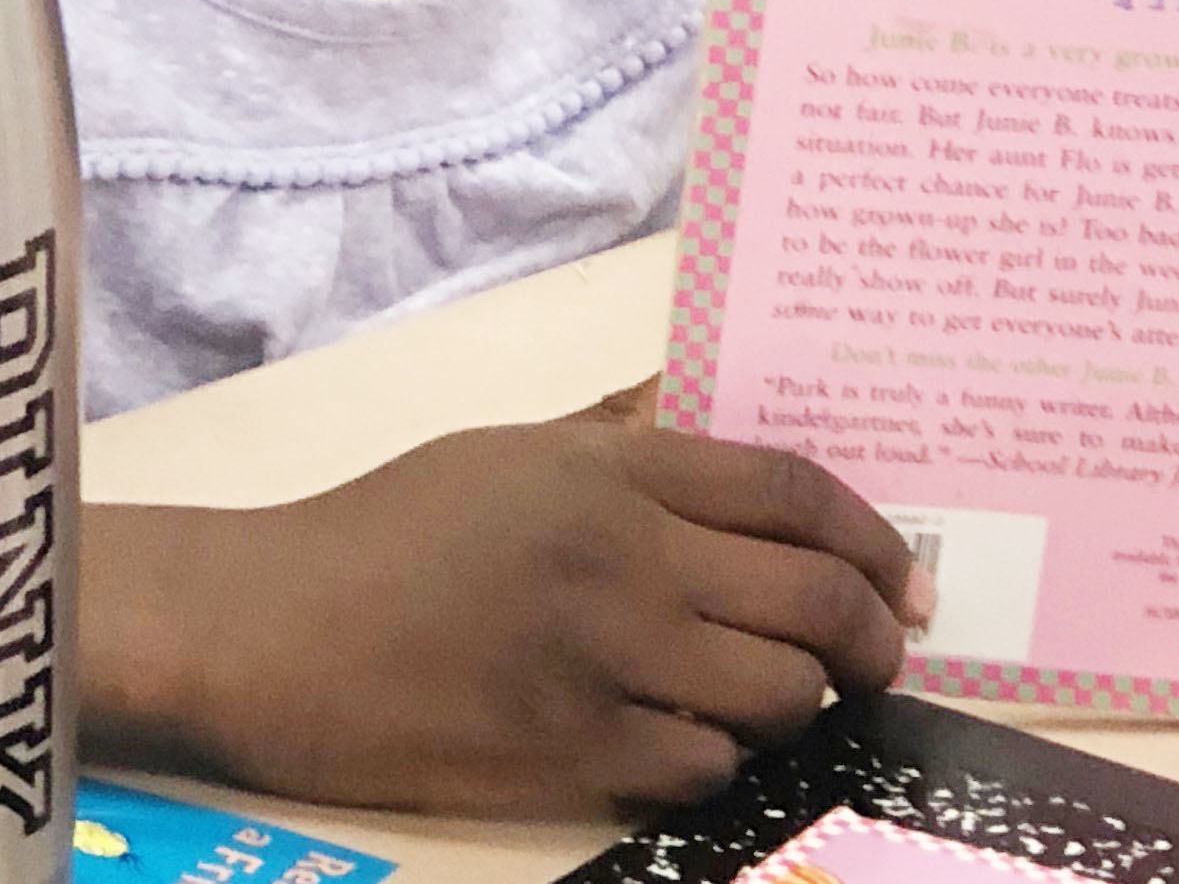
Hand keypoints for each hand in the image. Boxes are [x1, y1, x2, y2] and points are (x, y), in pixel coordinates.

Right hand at [114, 419, 927, 817]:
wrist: (275, 629)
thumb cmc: (389, 528)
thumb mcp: (510, 451)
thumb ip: (619, 436)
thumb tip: (701, 410)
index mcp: (611, 469)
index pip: (790, 491)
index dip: (871, 535)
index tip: (904, 572)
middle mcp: (625, 557)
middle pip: (809, 597)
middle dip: (872, 633)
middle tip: (883, 651)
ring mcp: (602, 662)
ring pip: (775, 693)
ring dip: (804, 702)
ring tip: (793, 698)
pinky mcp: (570, 755)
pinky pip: (703, 767)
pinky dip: (724, 759)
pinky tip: (702, 743)